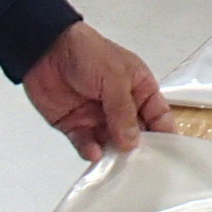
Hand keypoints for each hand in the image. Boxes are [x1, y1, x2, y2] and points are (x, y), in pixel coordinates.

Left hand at [23, 21, 174, 162]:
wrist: (45, 48)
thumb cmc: (87, 52)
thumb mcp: (114, 78)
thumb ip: (124, 112)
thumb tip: (132, 141)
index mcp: (139, 88)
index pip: (158, 116)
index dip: (163, 134)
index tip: (166, 154)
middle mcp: (121, 106)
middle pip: (136, 135)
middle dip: (137, 149)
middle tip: (138, 163)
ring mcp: (98, 117)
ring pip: (111, 144)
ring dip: (113, 154)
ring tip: (115, 162)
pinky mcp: (75, 125)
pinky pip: (86, 144)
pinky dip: (91, 151)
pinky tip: (94, 152)